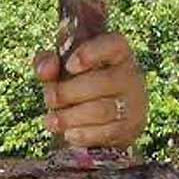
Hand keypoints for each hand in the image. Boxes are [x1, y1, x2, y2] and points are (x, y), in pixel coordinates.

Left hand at [34, 33, 147, 149]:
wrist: (102, 123)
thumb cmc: (78, 87)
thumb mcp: (60, 71)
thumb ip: (47, 63)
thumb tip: (45, 69)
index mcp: (116, 54)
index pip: (114, 44)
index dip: (92, 52)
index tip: (70, 65)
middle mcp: (130, 76)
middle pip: (102, 82)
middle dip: (67, 92)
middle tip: (49, 99)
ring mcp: (133, 103)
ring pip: (101, 110)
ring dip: (69, 117)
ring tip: (51, 121)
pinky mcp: (130, 128)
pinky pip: (106, 133)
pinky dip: (82, 134)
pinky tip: (69, 134)